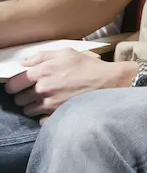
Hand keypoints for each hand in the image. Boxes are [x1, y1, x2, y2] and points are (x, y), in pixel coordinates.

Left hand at [4, 49, 134, 120]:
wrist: (108, 81)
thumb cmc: (88, 66)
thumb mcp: (65, 52)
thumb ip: (41, 56)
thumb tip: (24, 63)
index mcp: (42, 72)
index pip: (13, 83)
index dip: (14, 84)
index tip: (18, 85)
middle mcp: (43, 89)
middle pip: (18, 99)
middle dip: (24, 95)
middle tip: (34, 91)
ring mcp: (50, 104)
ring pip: (27, 110)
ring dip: (33, 105)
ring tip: (44, 99)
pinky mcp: (58, 114)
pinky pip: (40, 119)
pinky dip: (43, 115)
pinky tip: (52, 108)